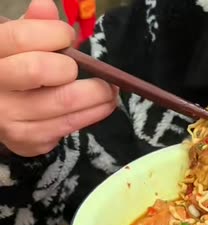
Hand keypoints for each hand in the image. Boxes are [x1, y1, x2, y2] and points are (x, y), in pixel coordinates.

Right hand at [0, 0, 116, 156]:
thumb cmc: (12, 66)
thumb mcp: (14, 41)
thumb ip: (32, 24)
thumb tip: (46, 7)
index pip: (22, 38)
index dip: (55, 34)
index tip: (68, 37)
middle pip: (42, 71)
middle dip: (75, 67)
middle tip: (92, 69)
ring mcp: (8, 119)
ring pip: (65, 105)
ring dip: (99, 97)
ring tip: (110, 91)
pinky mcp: (26, 141)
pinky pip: (68, 127)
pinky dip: (90, 115)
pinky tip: (94, 107)